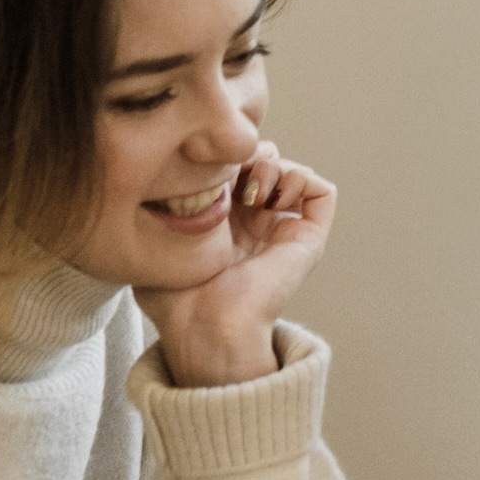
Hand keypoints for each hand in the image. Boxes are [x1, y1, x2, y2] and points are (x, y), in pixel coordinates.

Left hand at [135, 140, 337, 386]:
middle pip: (265, 159)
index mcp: (224, 221)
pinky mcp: (308, 240)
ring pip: (293, 170)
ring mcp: (283, 230)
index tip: (200, 169)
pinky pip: (323, 192)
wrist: (204, 325)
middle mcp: (256, 222)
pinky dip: (301, 180)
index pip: (232, 164)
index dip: (220, 155)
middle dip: (245, 154)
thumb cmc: (174, 296)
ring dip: (272, 165)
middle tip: (228, 176)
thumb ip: (161, 206)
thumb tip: (164, 173)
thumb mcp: (156, 239)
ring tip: (250, 191)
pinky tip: (271, 199)